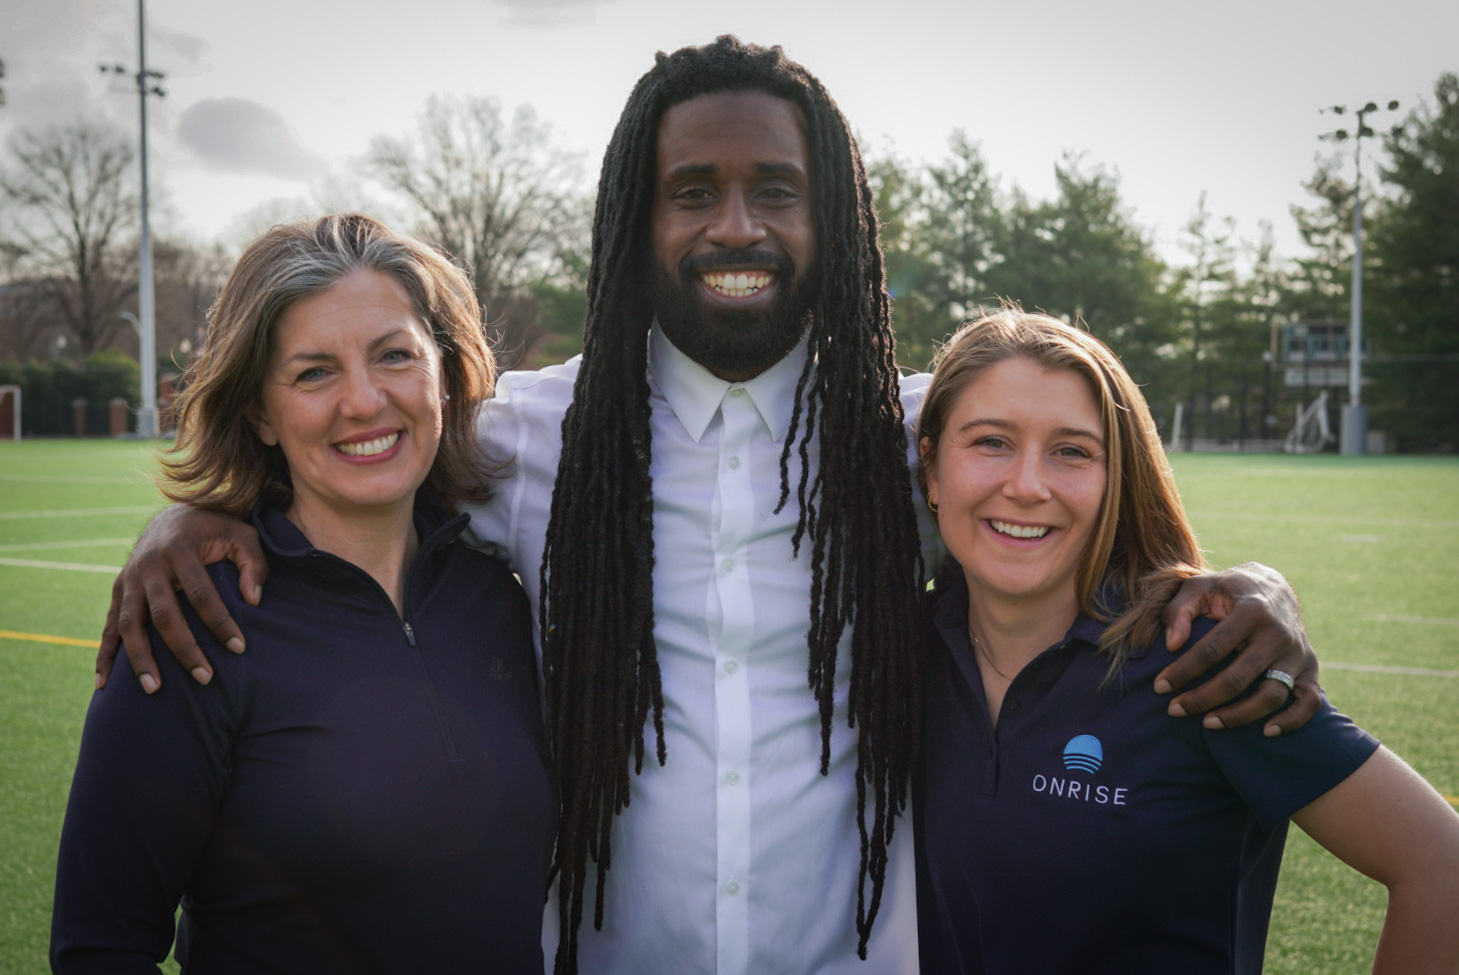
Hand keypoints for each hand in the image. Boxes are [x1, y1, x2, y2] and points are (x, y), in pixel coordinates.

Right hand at [97, 505, 266, 691]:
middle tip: (205, 679)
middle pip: (164, 615)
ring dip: (141, 659)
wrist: (171, 516)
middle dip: (184, 649)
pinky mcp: (117, 591)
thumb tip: (253, 600)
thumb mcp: (241, 535)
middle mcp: (149, 566)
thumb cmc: (214, 530)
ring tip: (155, 689)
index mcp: (180, 550)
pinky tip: (104, 684)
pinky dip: (104, 656)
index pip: (201, 593)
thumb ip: (253, 563)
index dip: (220, 622)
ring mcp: (129, 580)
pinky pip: (108, 628)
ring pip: (130, 625)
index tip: (239, 648)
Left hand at [1154, 562, 1319, 736]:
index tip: (1160, 687)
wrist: (1274, 587)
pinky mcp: (1310, 669)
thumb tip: (1172, 644)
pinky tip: (1266, 732)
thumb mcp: (1200, 586)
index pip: (1212, 649)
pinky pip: (1308, 702)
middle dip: (1202, 698)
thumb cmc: (1227, 591)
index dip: (1183, 671)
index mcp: (1251, 611)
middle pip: (1239, 677)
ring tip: (1207, 724)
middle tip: (1174, 710)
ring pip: (1271, 695)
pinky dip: (1291, 721)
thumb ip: (1179, 610)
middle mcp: (1278, 633)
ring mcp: (1297, 654)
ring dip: (1239, 715)